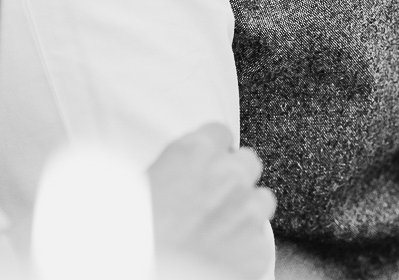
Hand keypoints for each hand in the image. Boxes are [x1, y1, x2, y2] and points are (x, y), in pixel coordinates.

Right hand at [148, 123, 276, 279]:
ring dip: (245, 209)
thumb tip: (184, 170)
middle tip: (213, 196)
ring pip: (262, 199)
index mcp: (197, 151)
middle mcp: (228, 175)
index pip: (220, 132)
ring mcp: (248, 211)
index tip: (207, 162)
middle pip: (248, 162)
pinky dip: (246, 245)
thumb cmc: (137, 228)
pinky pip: (261, 239)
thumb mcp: (145, 179)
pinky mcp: (258, 247)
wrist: (148, 267)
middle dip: (234, 176)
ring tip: (220, 227)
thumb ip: (178, 166)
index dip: (213, 149)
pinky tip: (223, 251)